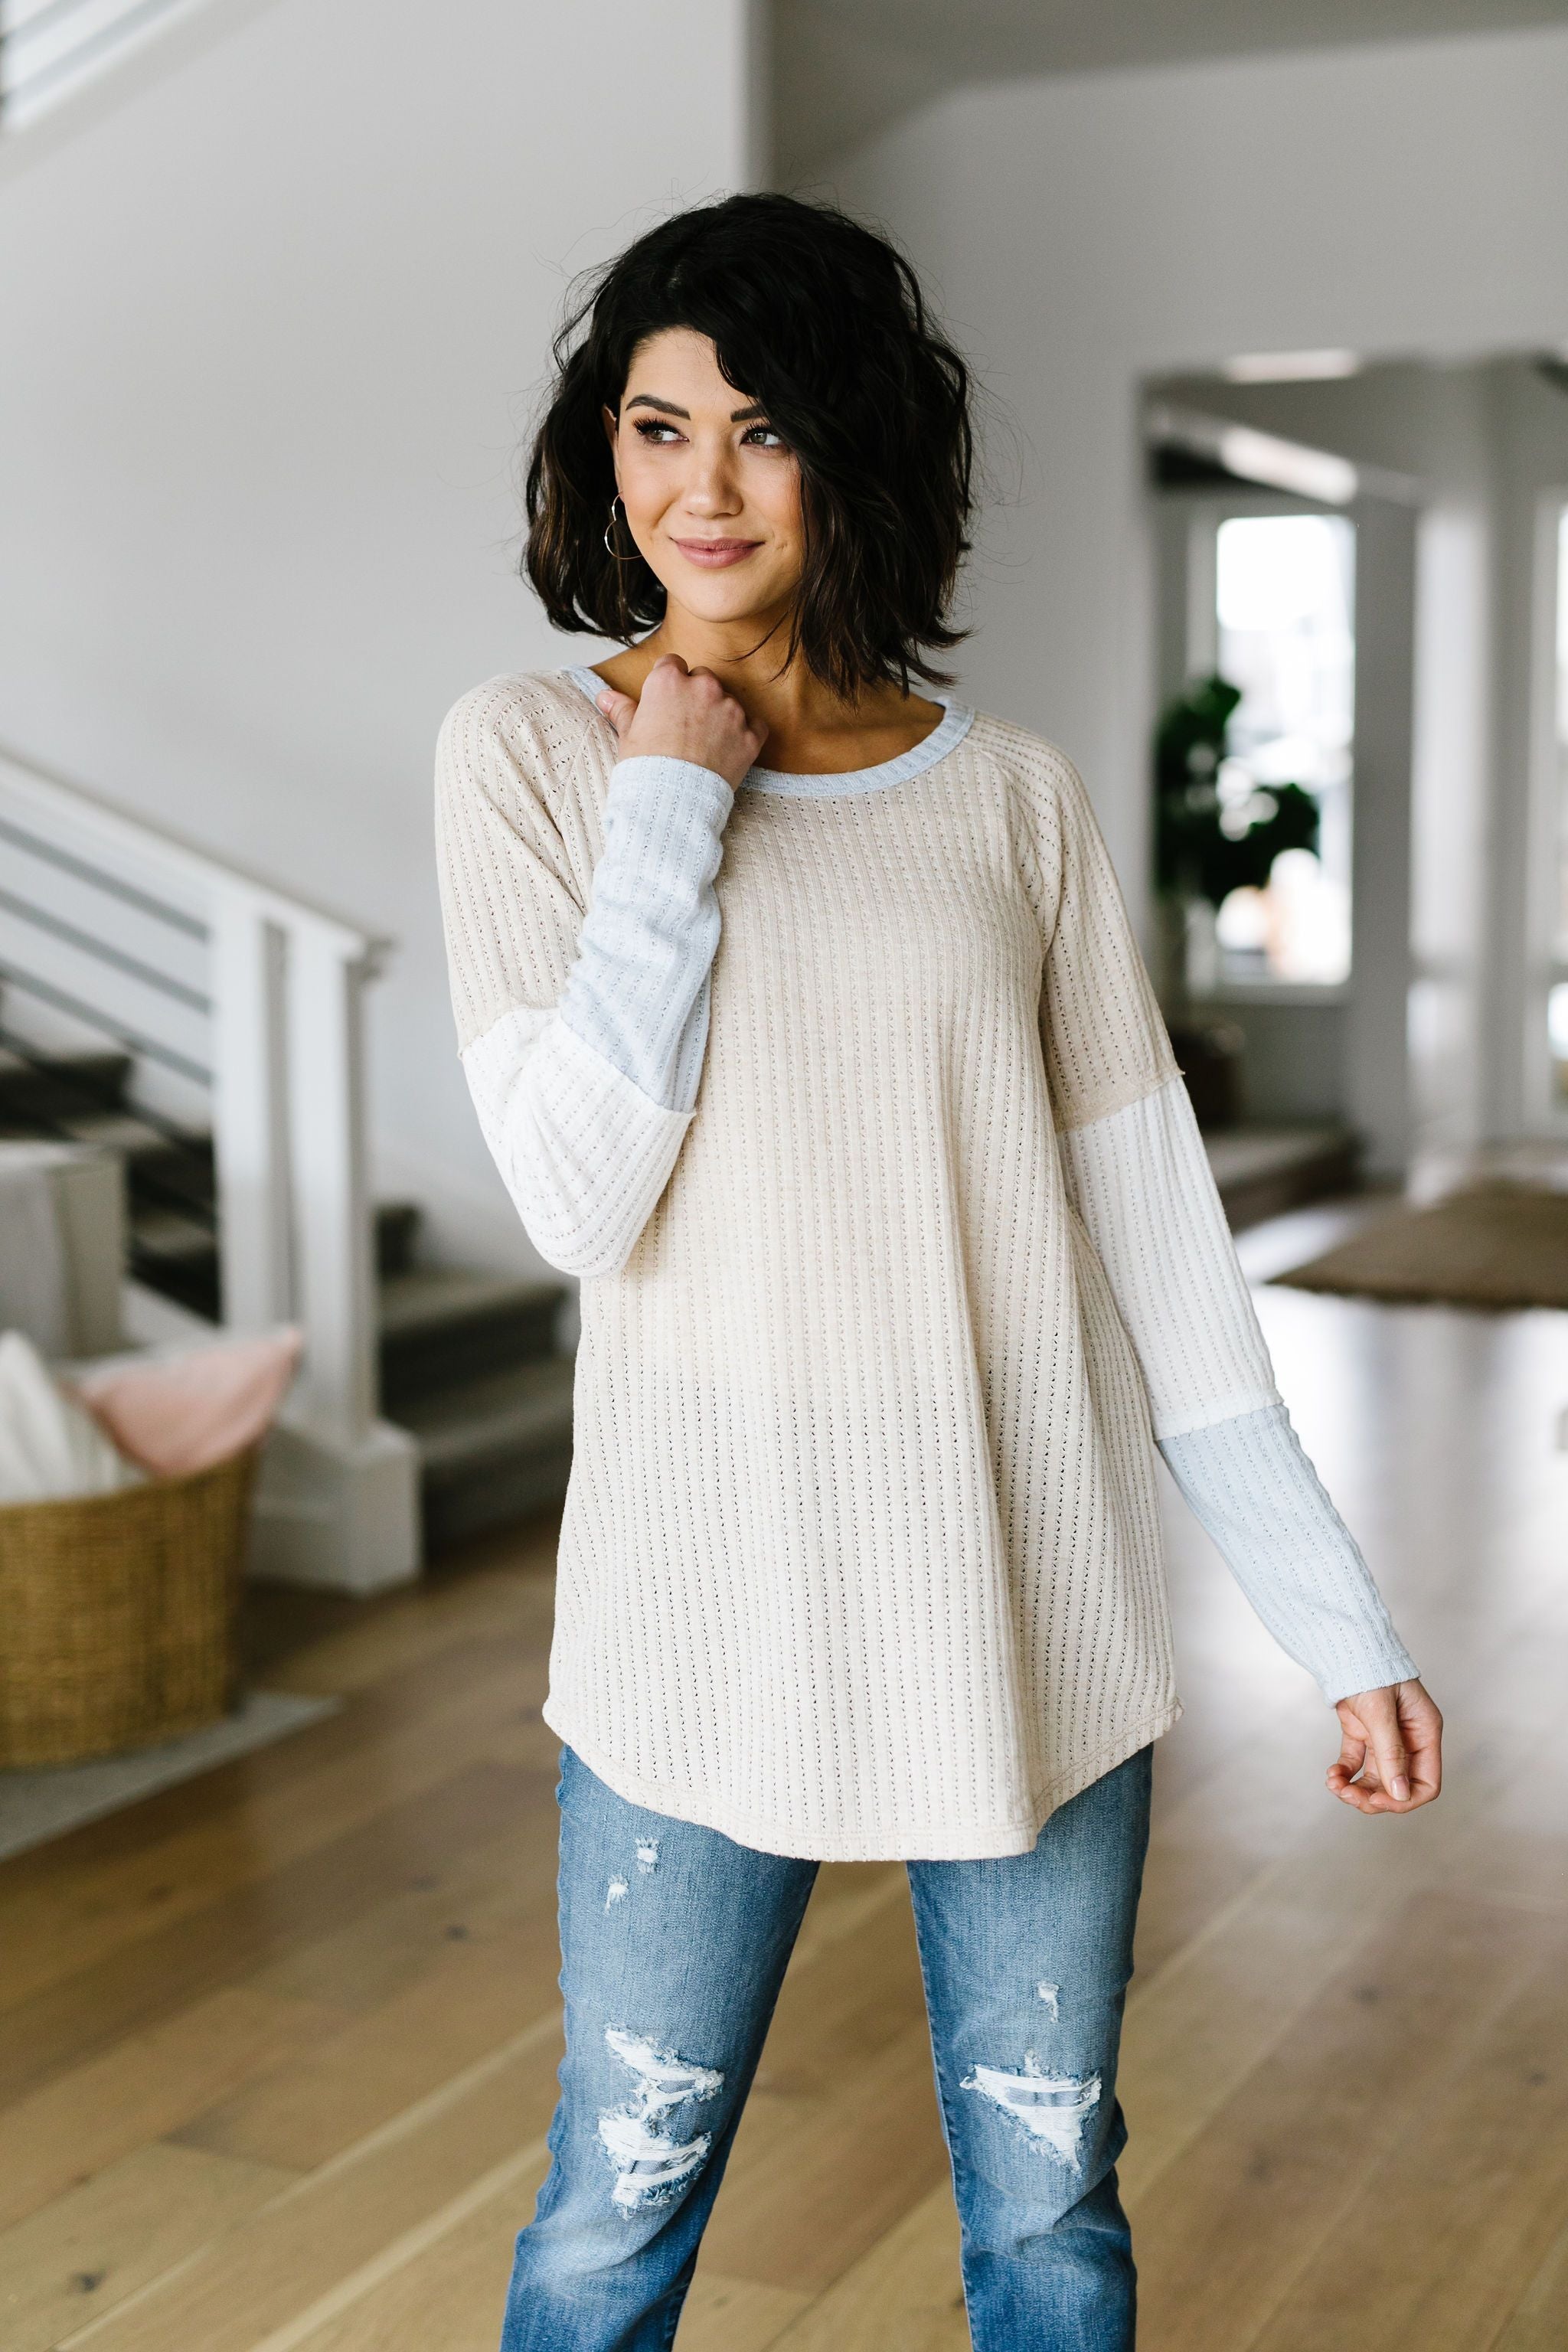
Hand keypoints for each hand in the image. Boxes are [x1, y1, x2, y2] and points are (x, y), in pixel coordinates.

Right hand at [596, 654, 766, 793]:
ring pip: (728, 701)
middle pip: (703, 679)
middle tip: (684, 727)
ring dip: (720, 716)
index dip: (668, 684)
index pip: (672, 664)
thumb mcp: (628, 736)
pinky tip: (729, 750)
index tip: (666, 703)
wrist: (672, 803)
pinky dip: (745, 734)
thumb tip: (605, 696)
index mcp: (668, 681)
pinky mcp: (749, 735)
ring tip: (704, 746)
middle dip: (696, 697)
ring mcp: (730, 710)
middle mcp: (703, 687)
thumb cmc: (646, 769)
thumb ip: (621, 709)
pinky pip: (755, 725)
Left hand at [1327, 1678, 1441, 1814]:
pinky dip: (1344, 1773)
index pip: (1426, 1783)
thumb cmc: (1371, 1669)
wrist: (1346, 1646)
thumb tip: (1400, 1794)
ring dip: (1354, 1788)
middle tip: (1347, 1795)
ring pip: (1375, 1780)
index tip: (1378, 1800)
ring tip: (1334, 1784)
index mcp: (1424, 1734)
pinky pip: (1355, 1764)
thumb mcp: (1381, 1712)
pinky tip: (1331, 1774)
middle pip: (1397, 1786)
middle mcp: (1408, 1740)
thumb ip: (1391, 1754)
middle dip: (1373, 1797)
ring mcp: (1384, 1738)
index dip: (1404, 1799)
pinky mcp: (1362, 1734)